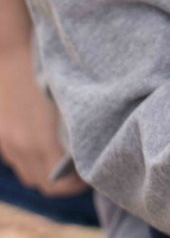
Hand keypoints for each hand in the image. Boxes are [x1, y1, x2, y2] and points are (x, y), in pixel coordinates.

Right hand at [0, 45, 87, 196]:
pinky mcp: (0, 134)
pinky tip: (44, 145)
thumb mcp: (66, 100)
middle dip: (64, 185)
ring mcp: (7, 142)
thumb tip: (88, 148)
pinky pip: (16, 160)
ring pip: (28, 175)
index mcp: (41, 141)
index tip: (92, 175)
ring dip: (45, 174)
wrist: (9, 50)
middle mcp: (21, 148)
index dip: (77, 187)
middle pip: (43, 186)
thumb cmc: (45, 69)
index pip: (59, 186)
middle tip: (83, 170)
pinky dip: (30, 161)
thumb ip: (74, 129)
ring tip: (64, 161)